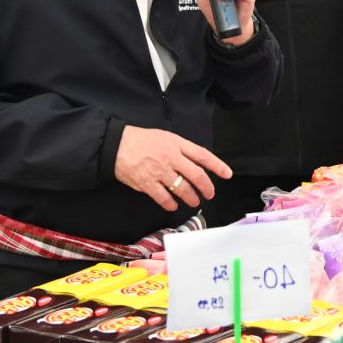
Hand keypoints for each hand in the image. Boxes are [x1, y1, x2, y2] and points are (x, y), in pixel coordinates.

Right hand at [115, 125, 231, 211]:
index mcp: (176, 144)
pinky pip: (163, 197)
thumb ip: (179, 148)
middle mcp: (170, 157)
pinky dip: (170, 204)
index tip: (227, 174)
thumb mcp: (164, 137)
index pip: (202, 155)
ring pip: (182, 188)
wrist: (115, 145)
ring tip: (193, 201)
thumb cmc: (140, 140)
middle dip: (206, 187)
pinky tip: (173, 206)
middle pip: (196, 175)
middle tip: (209, 194)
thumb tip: (193, 162)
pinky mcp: (147, 183)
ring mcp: (159, 171)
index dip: (217, 165)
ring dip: (190, 197)